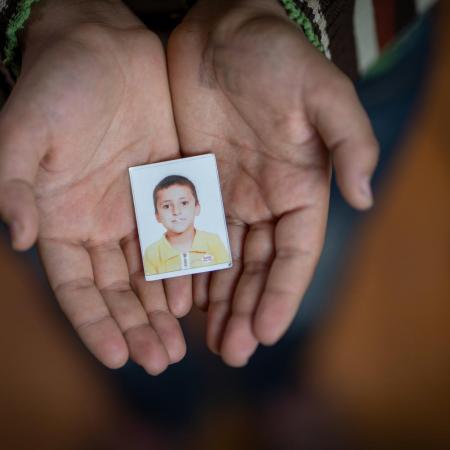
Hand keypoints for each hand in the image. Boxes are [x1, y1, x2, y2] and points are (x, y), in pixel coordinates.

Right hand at [0, 0, 190, 373]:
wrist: (103, 49)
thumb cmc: (59, 86)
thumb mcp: (26, 132)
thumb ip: (16, 184)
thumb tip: (21, 239)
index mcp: (63, 220)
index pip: (77, 288)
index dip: (95, 324)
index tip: (119, 356)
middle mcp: (100, 224)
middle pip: (119, 290)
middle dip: (138, 326)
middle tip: (163, 361)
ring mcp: (136, 210)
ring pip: (151, 272)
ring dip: (165, 309)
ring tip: (182, 344)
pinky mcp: (168, 191)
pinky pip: (179, 238)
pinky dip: (187, 269)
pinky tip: (199, 298)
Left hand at [168, 0, 377, 365]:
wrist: (222, 33)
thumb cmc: (276, 59)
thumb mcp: (322, 95)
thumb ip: (350, 143)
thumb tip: (365, 198)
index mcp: (300, 189)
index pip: (294, 255)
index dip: (282, 294)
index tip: (267, 332)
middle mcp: (265, 201)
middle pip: (257, 269)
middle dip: (247, 311)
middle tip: (232, 352)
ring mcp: (228, 196)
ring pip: (224, 262)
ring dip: (218, 302)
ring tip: (209, 340)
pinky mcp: (194, 186)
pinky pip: (190, 237)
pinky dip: (187, 270)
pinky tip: (180, 300)